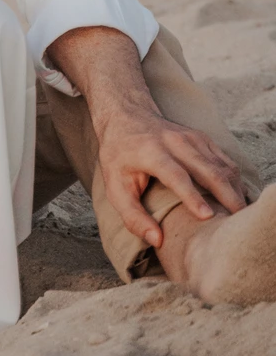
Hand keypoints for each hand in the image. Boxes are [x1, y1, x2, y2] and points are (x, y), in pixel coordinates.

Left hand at [94, 102, 247, 247]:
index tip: (207, 216)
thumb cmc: (119, 156)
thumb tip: (157, 240)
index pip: (176, 174)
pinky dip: (235, 181)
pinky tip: (237, 199)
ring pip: (223, 167)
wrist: (126, 115)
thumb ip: (132, 216)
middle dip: (227, 198)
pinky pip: (226, 161)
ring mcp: (191, 138)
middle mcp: (175, 142)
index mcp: (151, 152)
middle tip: (238, 226)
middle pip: (208, 170)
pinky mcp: (203, 138)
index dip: (192, 196)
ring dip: (235, 192)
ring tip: (242, 218)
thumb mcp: (114, 186)